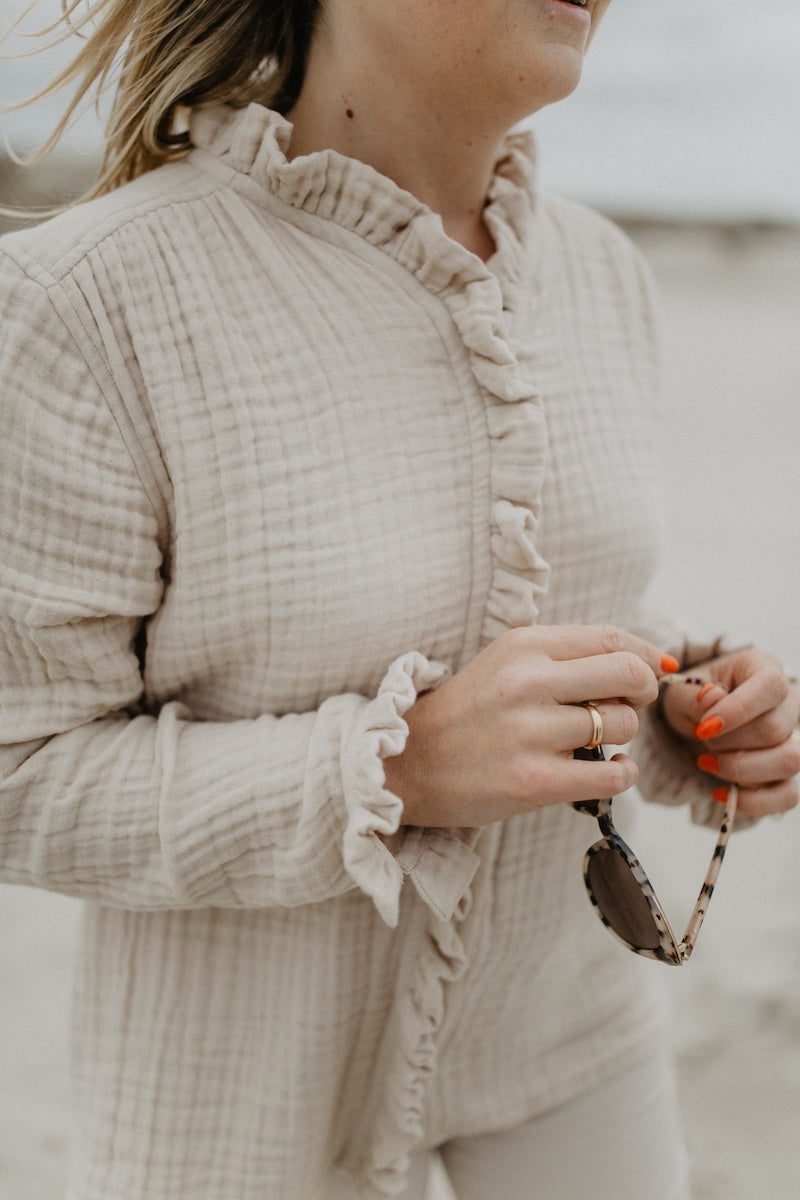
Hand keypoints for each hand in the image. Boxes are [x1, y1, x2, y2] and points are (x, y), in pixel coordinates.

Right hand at [384, 624, 672, 828]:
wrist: (407, 763)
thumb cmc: (465, 713)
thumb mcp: (504, 663)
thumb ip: (564, 656)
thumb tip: (648, 659)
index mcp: (522, 645)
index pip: (611, 639)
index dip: (645, 655)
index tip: (653, 670)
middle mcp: (528, 682)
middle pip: (630, 676)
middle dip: (642, 693)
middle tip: (625, 707)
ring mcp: (531, 733)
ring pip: (622, 726)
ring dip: (621, 737)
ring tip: (592, 742)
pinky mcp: (535, 781)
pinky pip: (613, 775)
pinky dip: (621, 774)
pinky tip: (604, 771)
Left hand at [660, 647, 799, 818]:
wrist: (698, 723)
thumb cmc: (694, 699)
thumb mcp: (682, 691)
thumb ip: (695, 696)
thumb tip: (712, 699)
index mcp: (764, 668)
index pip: (770, 686)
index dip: (738, 710)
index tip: (704, 727)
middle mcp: (789, 702)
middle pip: (775, 728)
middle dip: (729, 742)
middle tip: (701, 738)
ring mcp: (794, 739)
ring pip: (790, 761)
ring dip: (741, 769)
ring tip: (707, 762)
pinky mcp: (788, 773)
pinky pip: (788, 795)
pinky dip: (753, 801)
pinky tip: (721, 793)